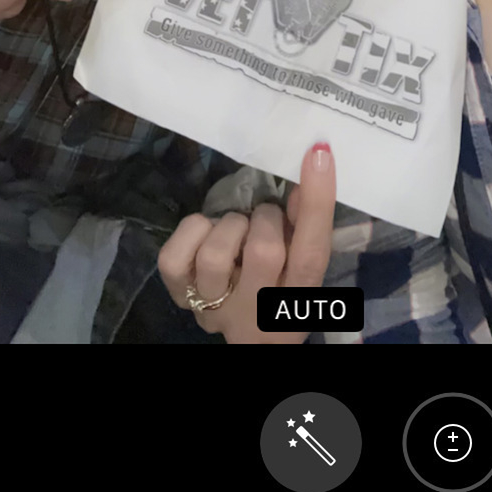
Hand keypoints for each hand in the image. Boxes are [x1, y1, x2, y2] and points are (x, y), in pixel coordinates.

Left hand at [158, 144, 337, 343]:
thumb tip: (310, 166)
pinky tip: (206, 235)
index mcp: (299, 297)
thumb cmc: (284, 287)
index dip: (317, 202)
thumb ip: (306, 222)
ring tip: (236, 230)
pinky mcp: (180, 296)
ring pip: (215, 255)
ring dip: (229, 227)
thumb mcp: (303, 261)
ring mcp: (215, 307)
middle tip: (266, 219)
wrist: (253, 338)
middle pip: (264, 252)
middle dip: (265, 219)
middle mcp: (258, 308)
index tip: (318, 153)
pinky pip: (173, 258)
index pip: (312, 252)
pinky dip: (191, 233)